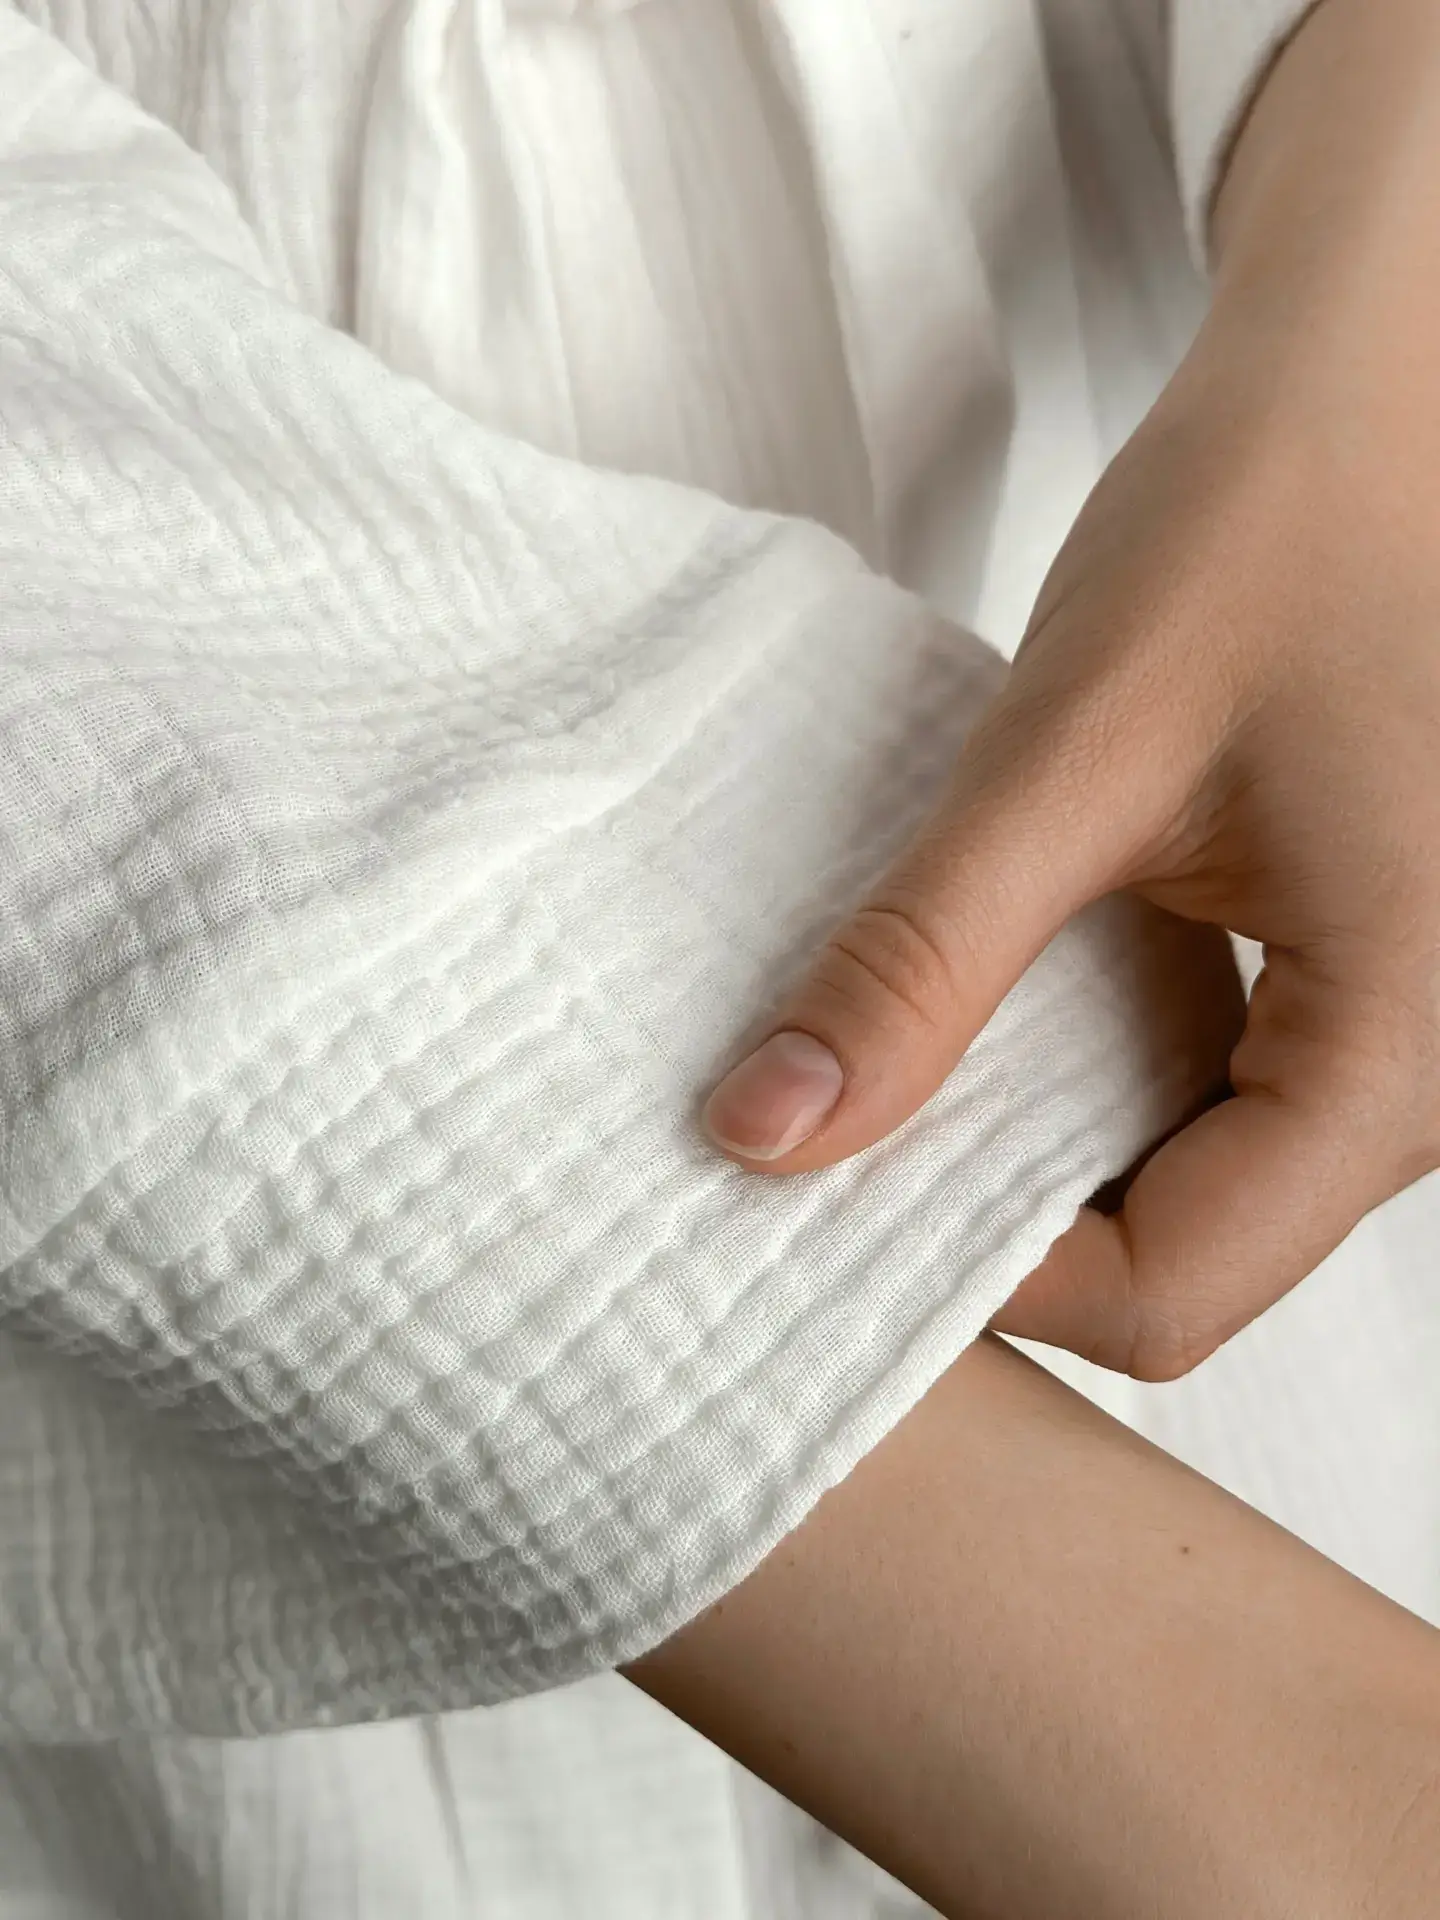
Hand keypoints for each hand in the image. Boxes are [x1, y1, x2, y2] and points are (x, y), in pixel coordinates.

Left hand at [700, 0, 1439, 1380]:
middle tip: (850, 1147)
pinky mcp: (1358, 972)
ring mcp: (1403, 1028)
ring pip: (1204, 1187)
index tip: (840, 1186)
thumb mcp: (1072, 757)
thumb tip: (765, 1134)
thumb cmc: (1275, 522)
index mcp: (1407, 1042)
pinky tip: (998, 1011)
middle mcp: (1435, 1073)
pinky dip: (1095, 1083)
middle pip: (1193, 1261)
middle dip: (1012, 1230)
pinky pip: (1219, 1098)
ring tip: (909, 1071)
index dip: (995, 1278)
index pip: (1177, 1290)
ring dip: (1047, 1153)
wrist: (1381, 387)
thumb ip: (920, 964)